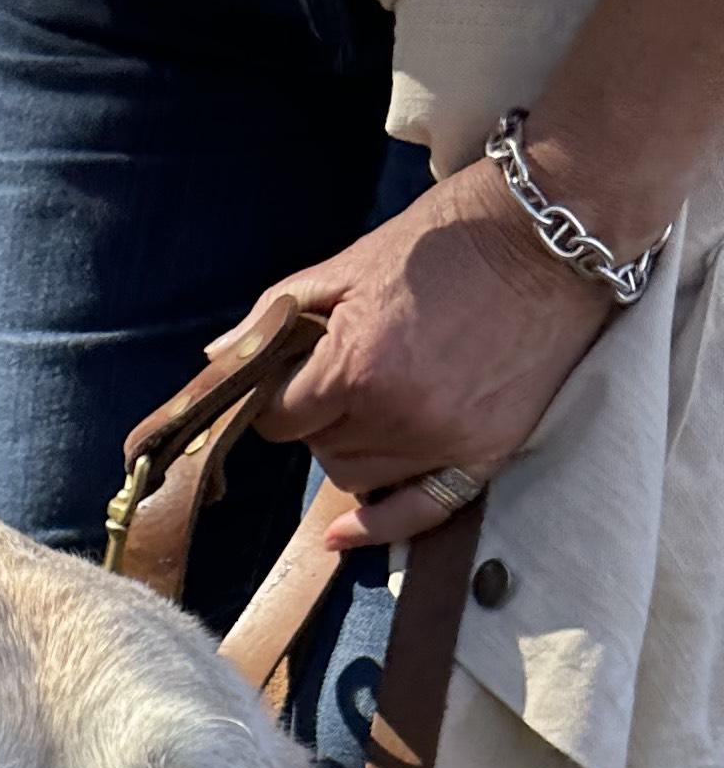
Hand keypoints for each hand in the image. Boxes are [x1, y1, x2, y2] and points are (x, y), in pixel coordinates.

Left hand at [240, 157, 613, 551]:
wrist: (551, 233)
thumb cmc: (449, 240)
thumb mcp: (352, 263)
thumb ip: (279, 313)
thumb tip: (217, 355)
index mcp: (357, 366)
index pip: (279, 420)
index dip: (281, 398)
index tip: (297, 378)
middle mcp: (397, 416)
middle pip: (319, 451)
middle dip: (322, 416)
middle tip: (352, 371)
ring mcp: (444, 441)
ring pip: (358, 478)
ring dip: (355, 449)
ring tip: (383, 398)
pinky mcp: (486, 454)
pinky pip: (418, 514)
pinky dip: (379, 525)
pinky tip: (344, 534)